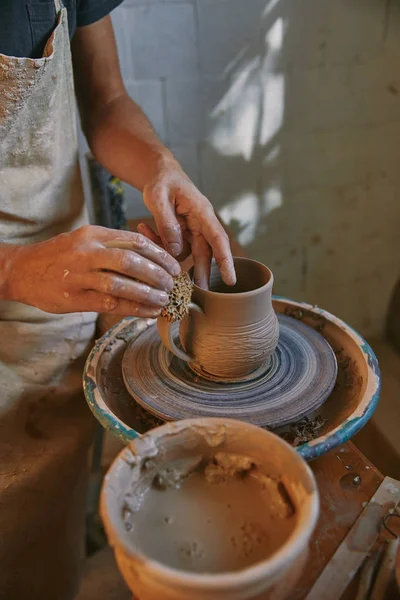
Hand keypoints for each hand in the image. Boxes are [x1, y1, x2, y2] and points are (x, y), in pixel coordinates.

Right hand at [5, 225, 179, 316]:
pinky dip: (133, 309)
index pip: (135, 241)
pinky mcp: (75, 297)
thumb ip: (112, 245)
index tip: (174, 266)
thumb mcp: (84, 240)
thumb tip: (149, 257)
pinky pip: (110, 303)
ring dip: (148, 295)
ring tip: (163, 301)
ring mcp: (80, 275)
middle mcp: (87, 252)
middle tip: (172, 284)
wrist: (22, 270)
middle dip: (157, 274)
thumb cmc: (59, 255)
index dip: (159, 255)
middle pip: (131, 262)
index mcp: (94, 234)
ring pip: (122, 285)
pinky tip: (148, 312)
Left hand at [142, 158, 235, 288]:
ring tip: (145, 232)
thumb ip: (166, 223)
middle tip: (199, 293)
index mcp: (202, 212)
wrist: (159, 173)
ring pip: (186, 252)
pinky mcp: (181, 234)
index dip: (225, 260)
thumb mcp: (159, 198)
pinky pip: (172, 247)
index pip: (218, 239)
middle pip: (205, 252)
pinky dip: (158, 244)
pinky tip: (144, 228)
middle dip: (202, 272)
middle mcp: (200, 223)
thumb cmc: (162, 181)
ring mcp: (191, 230)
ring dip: (167, 253)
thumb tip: (174, 251)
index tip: (230, 280)